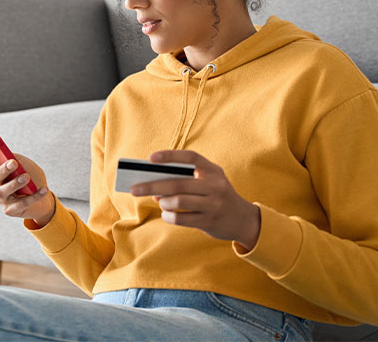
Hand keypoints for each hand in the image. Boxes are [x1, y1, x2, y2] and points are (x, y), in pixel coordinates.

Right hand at [0, 140, 55, 226]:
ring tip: (27, 177)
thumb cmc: (32, 177)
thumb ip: (17, 160)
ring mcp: (2, 198)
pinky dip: (34, 196)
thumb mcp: (25, 164)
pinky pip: (22, 203)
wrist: (43, 197)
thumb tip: (11, 159)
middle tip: (13, 163)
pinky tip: (44, 189)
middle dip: (3, 169)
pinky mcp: (11, 210)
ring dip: (15, 183)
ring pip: (3, 191)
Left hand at [130, 150, 260, 250]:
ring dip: (163, 202)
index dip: (170, 156)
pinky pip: (181, 218)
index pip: (190, 157)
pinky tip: (166, 214)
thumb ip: (185, 180)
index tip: (150, 158)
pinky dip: (169, 216)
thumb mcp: (208, 182)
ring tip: (160, 202)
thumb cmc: (216, 196)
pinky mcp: (210, 221)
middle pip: (178, 183)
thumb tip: (154, 183)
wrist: (243, 219)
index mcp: (213, 170)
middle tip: (134, 189)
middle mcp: (215, 185)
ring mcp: (214, 204)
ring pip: (178, 201)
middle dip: (152, 185)